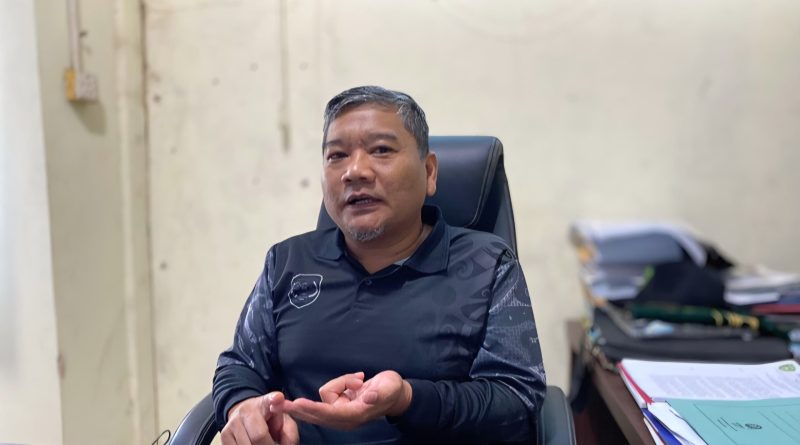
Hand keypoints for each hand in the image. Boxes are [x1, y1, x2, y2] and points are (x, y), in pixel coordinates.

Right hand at [221, 392, 298, 444]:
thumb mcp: (283, 421)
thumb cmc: (268, 419)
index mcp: (263, 403)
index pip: (269, 400)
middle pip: (258, 436)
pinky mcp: (224, 436)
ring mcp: (232, 423)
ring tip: (264, 443)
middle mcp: (245, 411)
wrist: (245, 415)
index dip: (275, 399)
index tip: (278, 398)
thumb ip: (289, 431)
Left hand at [283, 370, 412, 429]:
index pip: (329, 413)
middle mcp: (344, 416)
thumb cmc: (392, 391)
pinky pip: (332, 388)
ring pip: (326, 393)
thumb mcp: (389, 389)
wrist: (397, 393)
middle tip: (279, 403)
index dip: (313, 408)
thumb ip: (379, 394)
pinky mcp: (339, 403)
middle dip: (299, 408)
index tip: (297, 404)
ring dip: (342, 382)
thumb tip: (369, 396)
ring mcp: (341, 410)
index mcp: (355, 416)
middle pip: (316, 413)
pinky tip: (358, 381)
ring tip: (360, 380)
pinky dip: (343, 381)